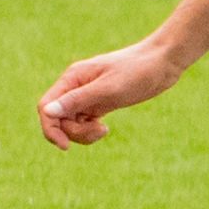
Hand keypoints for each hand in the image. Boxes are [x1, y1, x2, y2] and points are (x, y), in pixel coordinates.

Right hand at [38, 39, 186, 149]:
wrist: (163, 62)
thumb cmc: (137, 71)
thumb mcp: (107, 89)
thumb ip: (77, 100)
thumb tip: (47, 112)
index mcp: (72, 79)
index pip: (46, 106)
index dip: (50, 128)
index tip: (65, 146)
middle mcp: (76, 86)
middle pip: (58, 117)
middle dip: (72, 132)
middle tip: (98, 132)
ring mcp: (87, 94)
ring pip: (71, 122)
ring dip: (82, 133)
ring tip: (103, 130)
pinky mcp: (100, 102)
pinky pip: (84, 121)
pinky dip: (90, 130)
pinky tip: (105, 128)